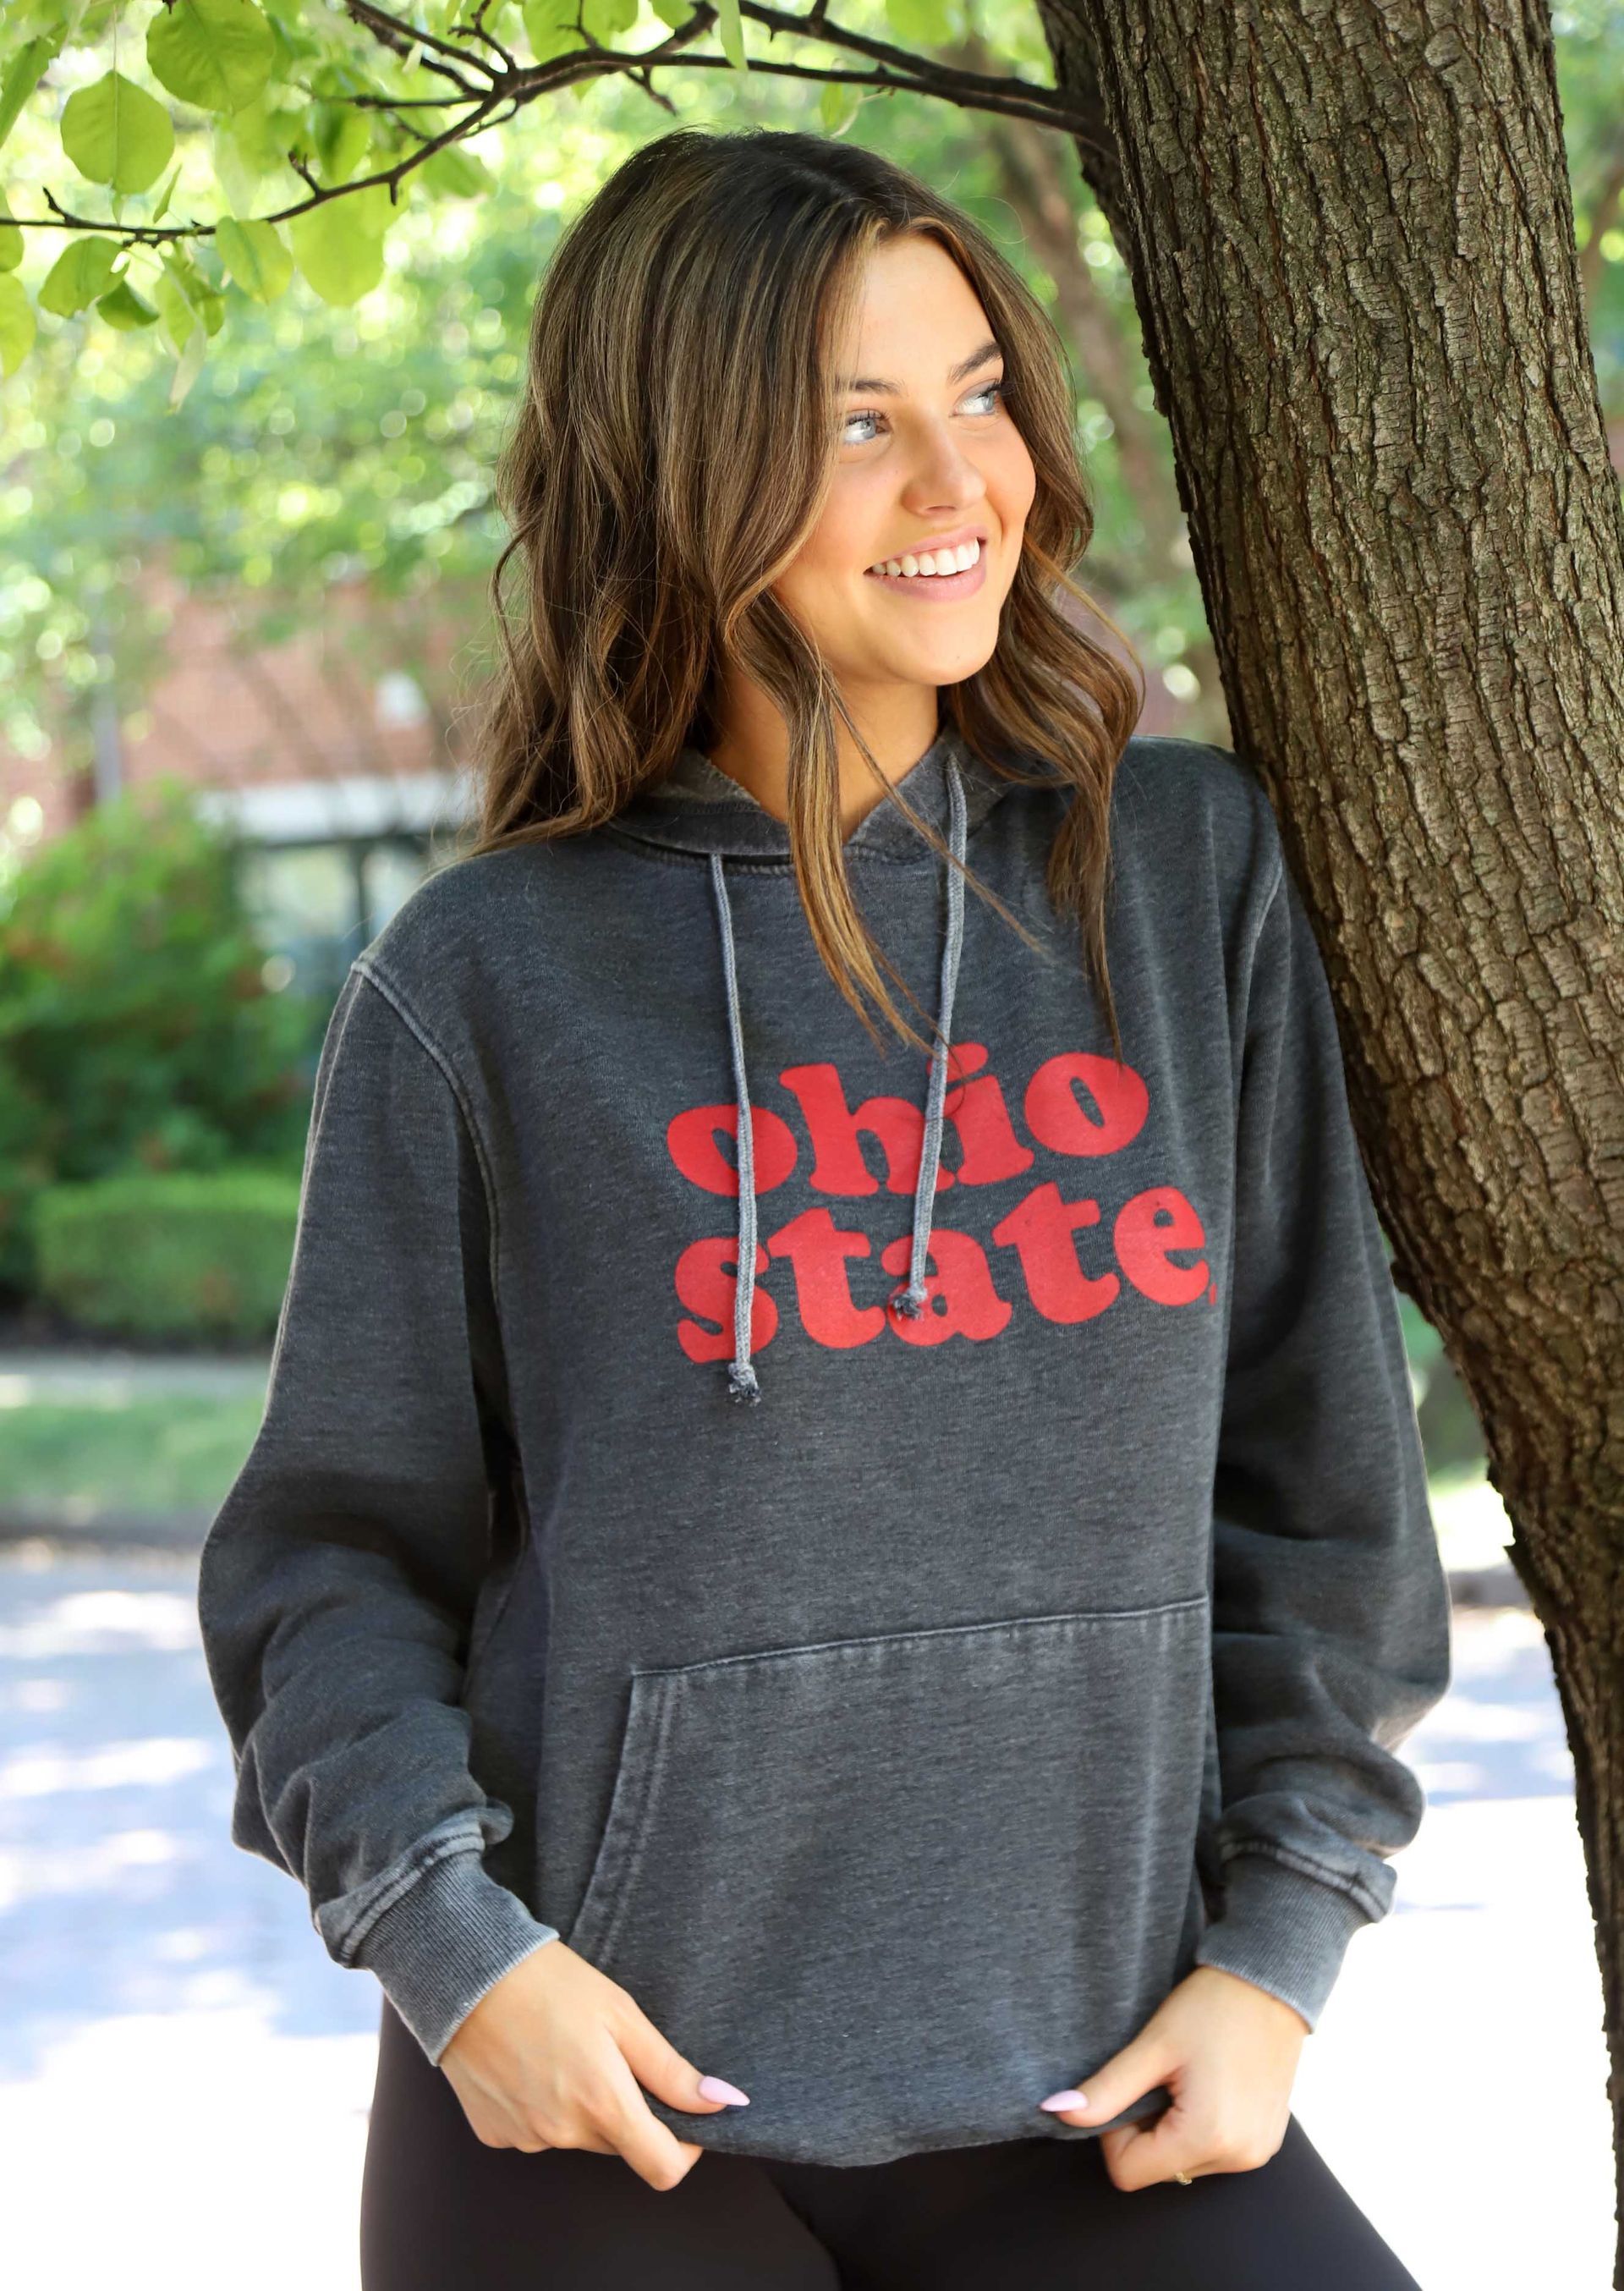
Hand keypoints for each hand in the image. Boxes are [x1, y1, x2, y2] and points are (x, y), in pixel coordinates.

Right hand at [439, 1938, 749, 2190]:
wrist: (467, 1973)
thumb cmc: (550, 1983)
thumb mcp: (622, 2014)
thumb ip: (671, 2070)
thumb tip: (722, 2103)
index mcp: (603, 2105)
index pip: (663, 2168)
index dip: (683, 2148)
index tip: (682, 2115)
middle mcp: (563, 2133)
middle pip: (619, 2144)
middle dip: (626, 2110)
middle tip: (610, 2054)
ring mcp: (525, 2138)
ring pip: (577, 2136)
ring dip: (582, 2107)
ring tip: (562, 2048)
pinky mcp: (493, 2133)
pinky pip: (536, 2131)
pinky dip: (542, 2107)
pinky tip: (529, 2062)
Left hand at [1040, 1965, 1308, 2190]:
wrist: (1270, 1981)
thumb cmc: (1211, 2006)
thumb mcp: (1153, 2045)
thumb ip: (1106, 2088)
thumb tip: (1055, 2111)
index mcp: (1208, 2138)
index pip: (1129, 2172)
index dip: (1115, 2133)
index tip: (1132, 2086)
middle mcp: (1238, 2159)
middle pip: (1158, 2169)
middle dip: (1147, 2127)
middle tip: (1162, 2076)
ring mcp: (1258, 2153)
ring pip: (1184, 2162)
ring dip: (1174, 2127)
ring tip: (1188, 2076)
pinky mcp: (1267, 2142)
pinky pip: (1214, 2152)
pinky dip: (1200, 2126)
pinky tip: (1209, 2083)